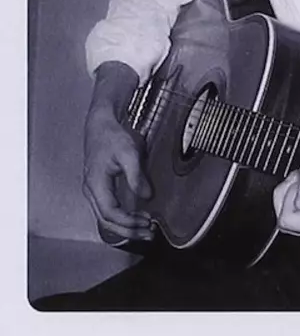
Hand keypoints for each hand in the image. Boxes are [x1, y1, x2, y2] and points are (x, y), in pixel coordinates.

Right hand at [82, 63, 154, 241]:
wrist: (101, 125)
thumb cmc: (113, 137)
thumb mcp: (129, 153)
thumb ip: (137, 176)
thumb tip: (147, 197)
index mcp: (96, 184)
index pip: (110, 213)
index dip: (127, 222)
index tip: (146, 223)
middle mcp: (92, 191)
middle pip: (106, 221)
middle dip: (128, 230)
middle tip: (148, 234)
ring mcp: (94, 190)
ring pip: (106, 217)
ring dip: (125, 226)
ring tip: (145, 229)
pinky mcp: (100, 187)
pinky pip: (109, 209)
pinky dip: (122, 217)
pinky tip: (136, 217)